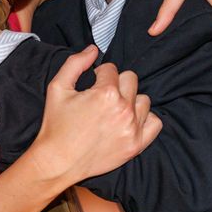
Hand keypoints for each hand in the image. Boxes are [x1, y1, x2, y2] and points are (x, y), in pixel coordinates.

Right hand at [31, 46, 160, 184]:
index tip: (91, 87)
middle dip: (116, 84)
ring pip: (143, 100)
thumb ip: (75, 63)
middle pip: (130, 80)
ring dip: (131, 101)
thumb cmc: (56, 125)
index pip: (111, 69)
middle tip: (101, 99)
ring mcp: (132, 128)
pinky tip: (129, 121)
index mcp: (106, 93)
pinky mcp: (136, 145)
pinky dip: (144, 119)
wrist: (58, 161)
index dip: (98, 75)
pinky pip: (155, 122)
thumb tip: (93, 50)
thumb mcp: (57, 88)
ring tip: (114, 111)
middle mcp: (123, 109)